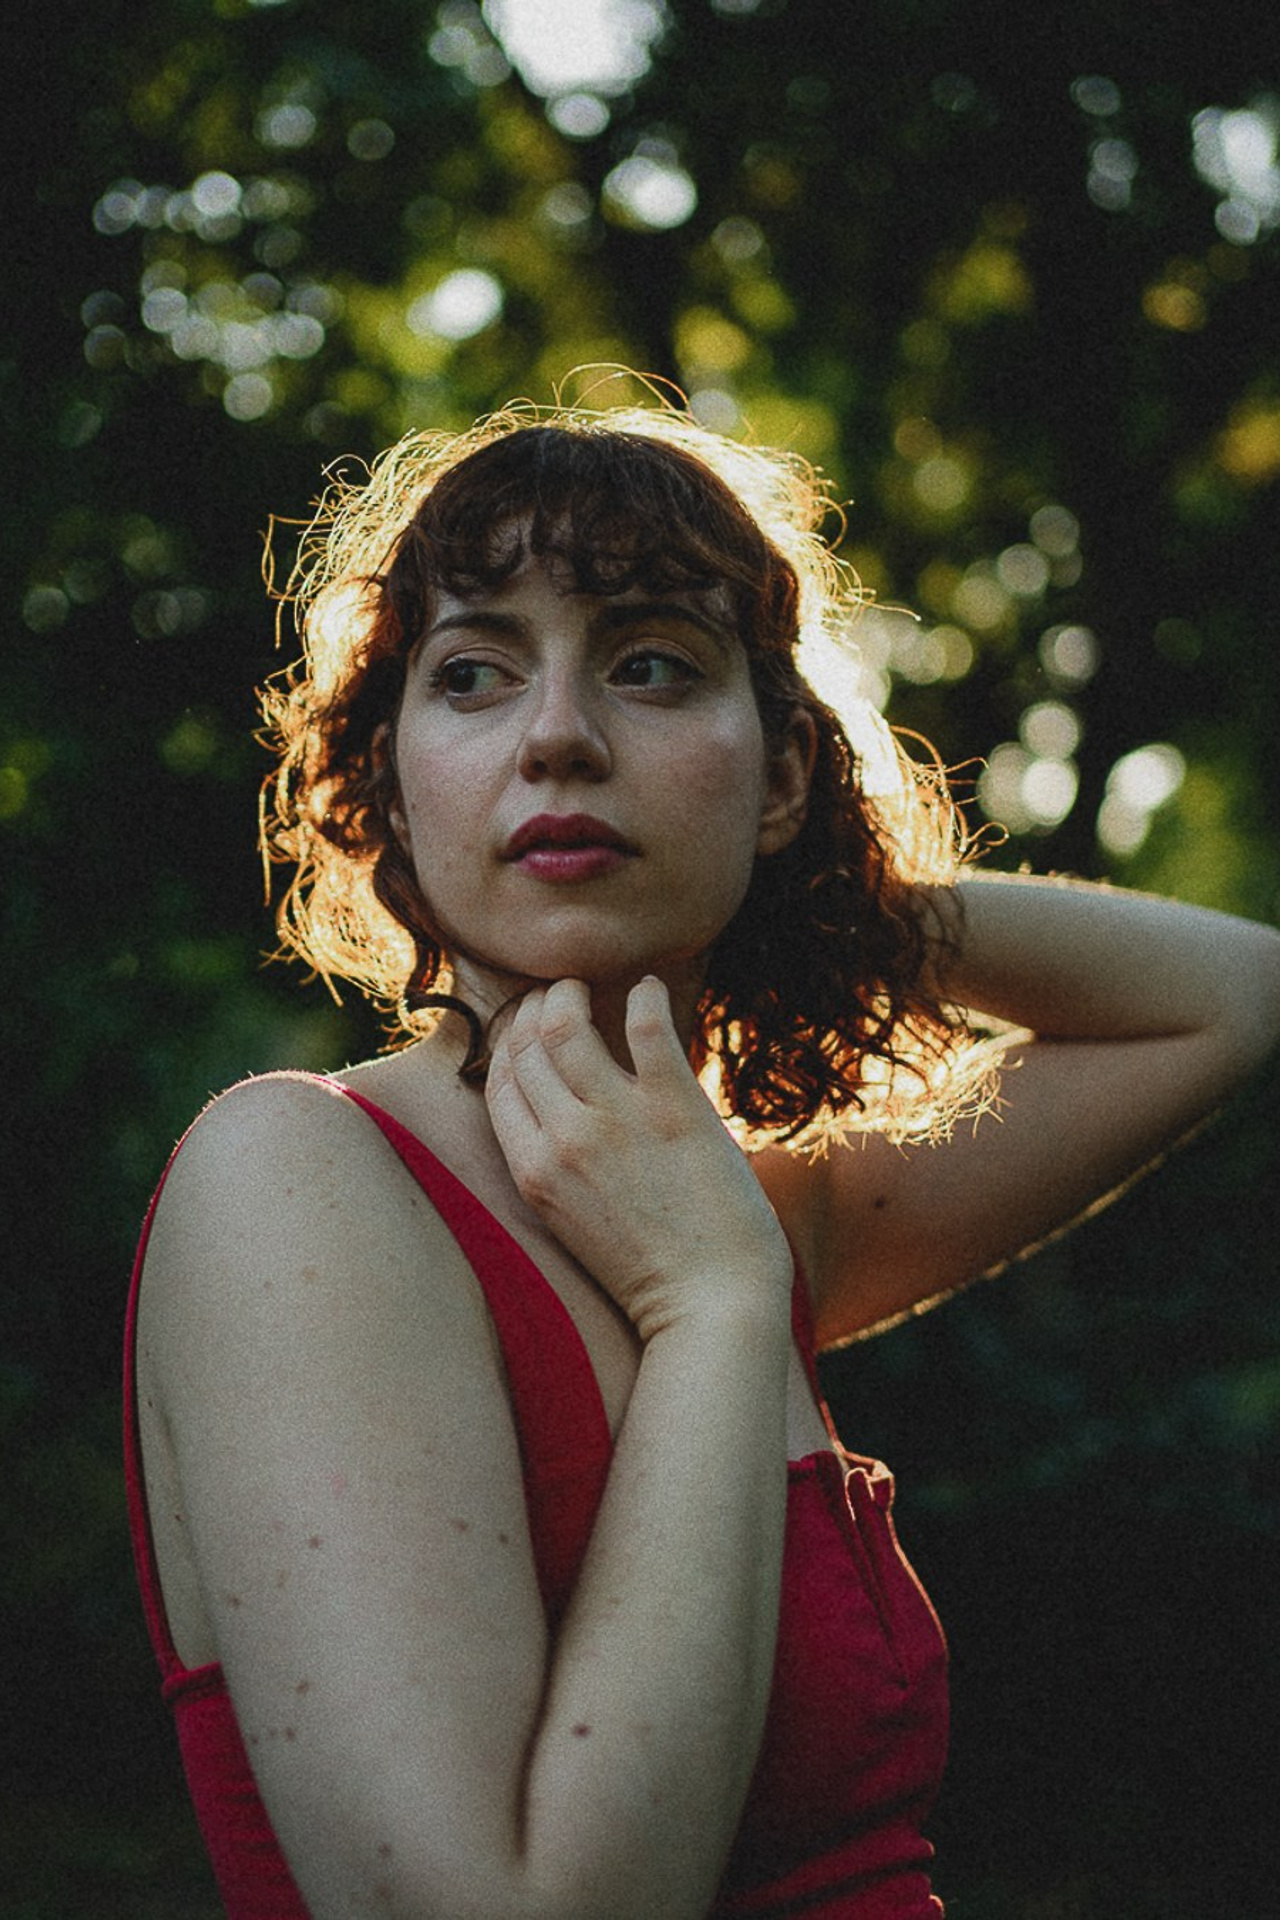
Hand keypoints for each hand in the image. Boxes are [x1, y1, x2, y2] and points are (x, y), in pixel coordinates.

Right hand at [485, 977, 792, 1340]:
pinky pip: (646, 1027)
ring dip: (571, 994)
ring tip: (585, 985)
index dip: (509, 1042)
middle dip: (534, 1008)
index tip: (526, 1024)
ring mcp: (617, 1121)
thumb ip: (557, 1167)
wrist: (711, 1306)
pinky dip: (644, 997)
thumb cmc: (651, 1273)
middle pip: (526, 1046)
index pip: (499, 1081)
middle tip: (555, 994)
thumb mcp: (574, 1222)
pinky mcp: (675, 1109)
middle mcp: (564, 1140)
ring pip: (566, 1026)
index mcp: (533, 1172)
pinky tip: (649, 989)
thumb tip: (559, 1113)